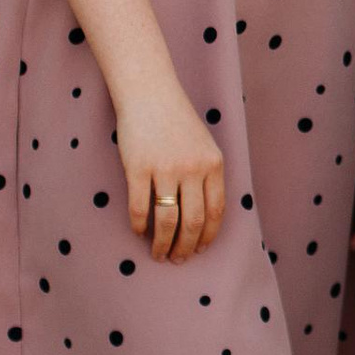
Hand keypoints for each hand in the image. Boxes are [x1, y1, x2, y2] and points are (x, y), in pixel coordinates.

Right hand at [114, 78, 224, 265]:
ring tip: (158, 254)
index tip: (200, 249)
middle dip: (186, 246)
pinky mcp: (138, 168)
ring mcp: (165, 168)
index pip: (216, 211)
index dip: (208, 235)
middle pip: (193, 221)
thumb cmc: (177, 121)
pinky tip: (139, 233)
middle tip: (178, 260)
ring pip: (167, 220)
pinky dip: (139, 226)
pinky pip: (140, 207)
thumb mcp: (204, 145)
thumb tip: (205, 215)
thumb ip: (207, 174)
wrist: (150, 94)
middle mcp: (192, 168)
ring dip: (163, 243)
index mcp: (213, 164)